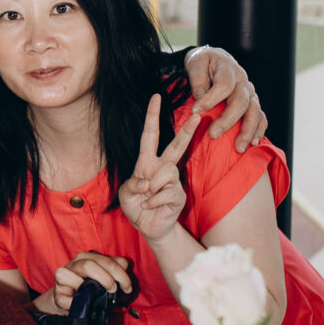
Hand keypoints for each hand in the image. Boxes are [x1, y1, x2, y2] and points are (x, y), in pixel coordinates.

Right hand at [36, 251, 132, 316]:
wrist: (69, 301)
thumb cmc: (90, 287)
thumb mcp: (105, 276)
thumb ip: (116, 268)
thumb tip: (125, 265)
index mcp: (88, 257)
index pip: (106, 260)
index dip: (120, 273)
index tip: (127, 287)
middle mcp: (75, 263)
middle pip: (89, 264)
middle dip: (106, 278)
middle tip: (114, 290)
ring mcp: (63, 277)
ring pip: (71, 274)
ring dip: (87, 285)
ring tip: (97, 294)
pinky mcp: (57, 294)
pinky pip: (64, 297)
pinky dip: (74, 302)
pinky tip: (81, 304)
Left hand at [118, 94, 200, 242]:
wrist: (148, 227)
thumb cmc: (136, 206)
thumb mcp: (125, 194)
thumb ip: (132, 185)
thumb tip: (148, 183)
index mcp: (147, 162)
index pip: (150, 135)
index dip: (152, 116)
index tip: (156, 97)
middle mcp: (162, 167)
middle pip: (177, 145)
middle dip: (187, 130)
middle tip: (198, 115)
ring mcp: (173, 181)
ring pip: (166, 172)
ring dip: (151, 187)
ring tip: (147, 197)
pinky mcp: (178, 195)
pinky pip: (166, 192)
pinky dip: (153, 201)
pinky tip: (151, 206)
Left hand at [185, 45, 266, 150]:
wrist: (213, 60)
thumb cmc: (203, 63)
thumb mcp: (195, 64)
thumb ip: (198, 80)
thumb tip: (201, 98)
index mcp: (229, 70)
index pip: (224, 86)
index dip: (210, 99)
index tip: (195, 111)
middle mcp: (243, 82)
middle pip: (241, 102)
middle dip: (228, 120)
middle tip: (213, 134)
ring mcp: (250, 93)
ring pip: (254, 111)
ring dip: (248, 130)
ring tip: (239, 146)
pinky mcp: (252, 103)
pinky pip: (260, 117)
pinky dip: (259, 130)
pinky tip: (253, 143)